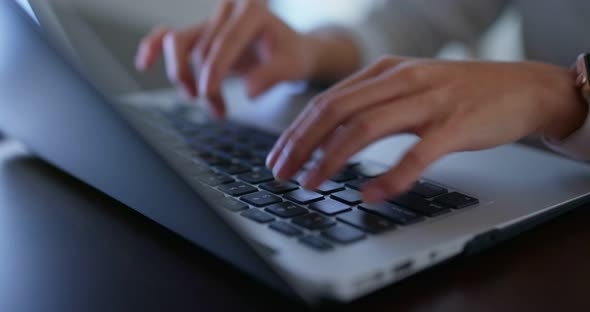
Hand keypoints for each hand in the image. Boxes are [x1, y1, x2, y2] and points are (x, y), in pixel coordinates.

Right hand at [134, 0, 316, 117]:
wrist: (292, 50)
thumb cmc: (293, 55)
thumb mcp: (294, 66)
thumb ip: (274, 75)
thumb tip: (249, 91)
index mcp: (253, 9)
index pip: (226, 40)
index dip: (214, 69)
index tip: (209, 94)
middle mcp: (229, 9)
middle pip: (200, 45)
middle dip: (203, 81)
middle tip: (213, 106)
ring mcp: (212, 20)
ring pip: (180, 43)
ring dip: (183, 76)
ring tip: (196, 99)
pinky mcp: (202, 33)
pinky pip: (170, 35)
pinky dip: (155, 47)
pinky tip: (144, 62)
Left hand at [266, 57, 587, 201]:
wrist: (522, 87)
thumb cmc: (459, 92)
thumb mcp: (408, 86)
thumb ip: (372, 102)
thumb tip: (328, 131)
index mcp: (385, 71)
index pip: (326, 101)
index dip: (296, 131)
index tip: (279, 157)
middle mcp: (400, 81)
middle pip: (335, 112)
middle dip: (301, 145)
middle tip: (282, 174)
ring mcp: (427, 102)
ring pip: (365, 129)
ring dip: (331, 160)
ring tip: (312, 184)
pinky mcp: (454, 126)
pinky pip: (415, 155)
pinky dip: (389, 177)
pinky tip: (370, 194)